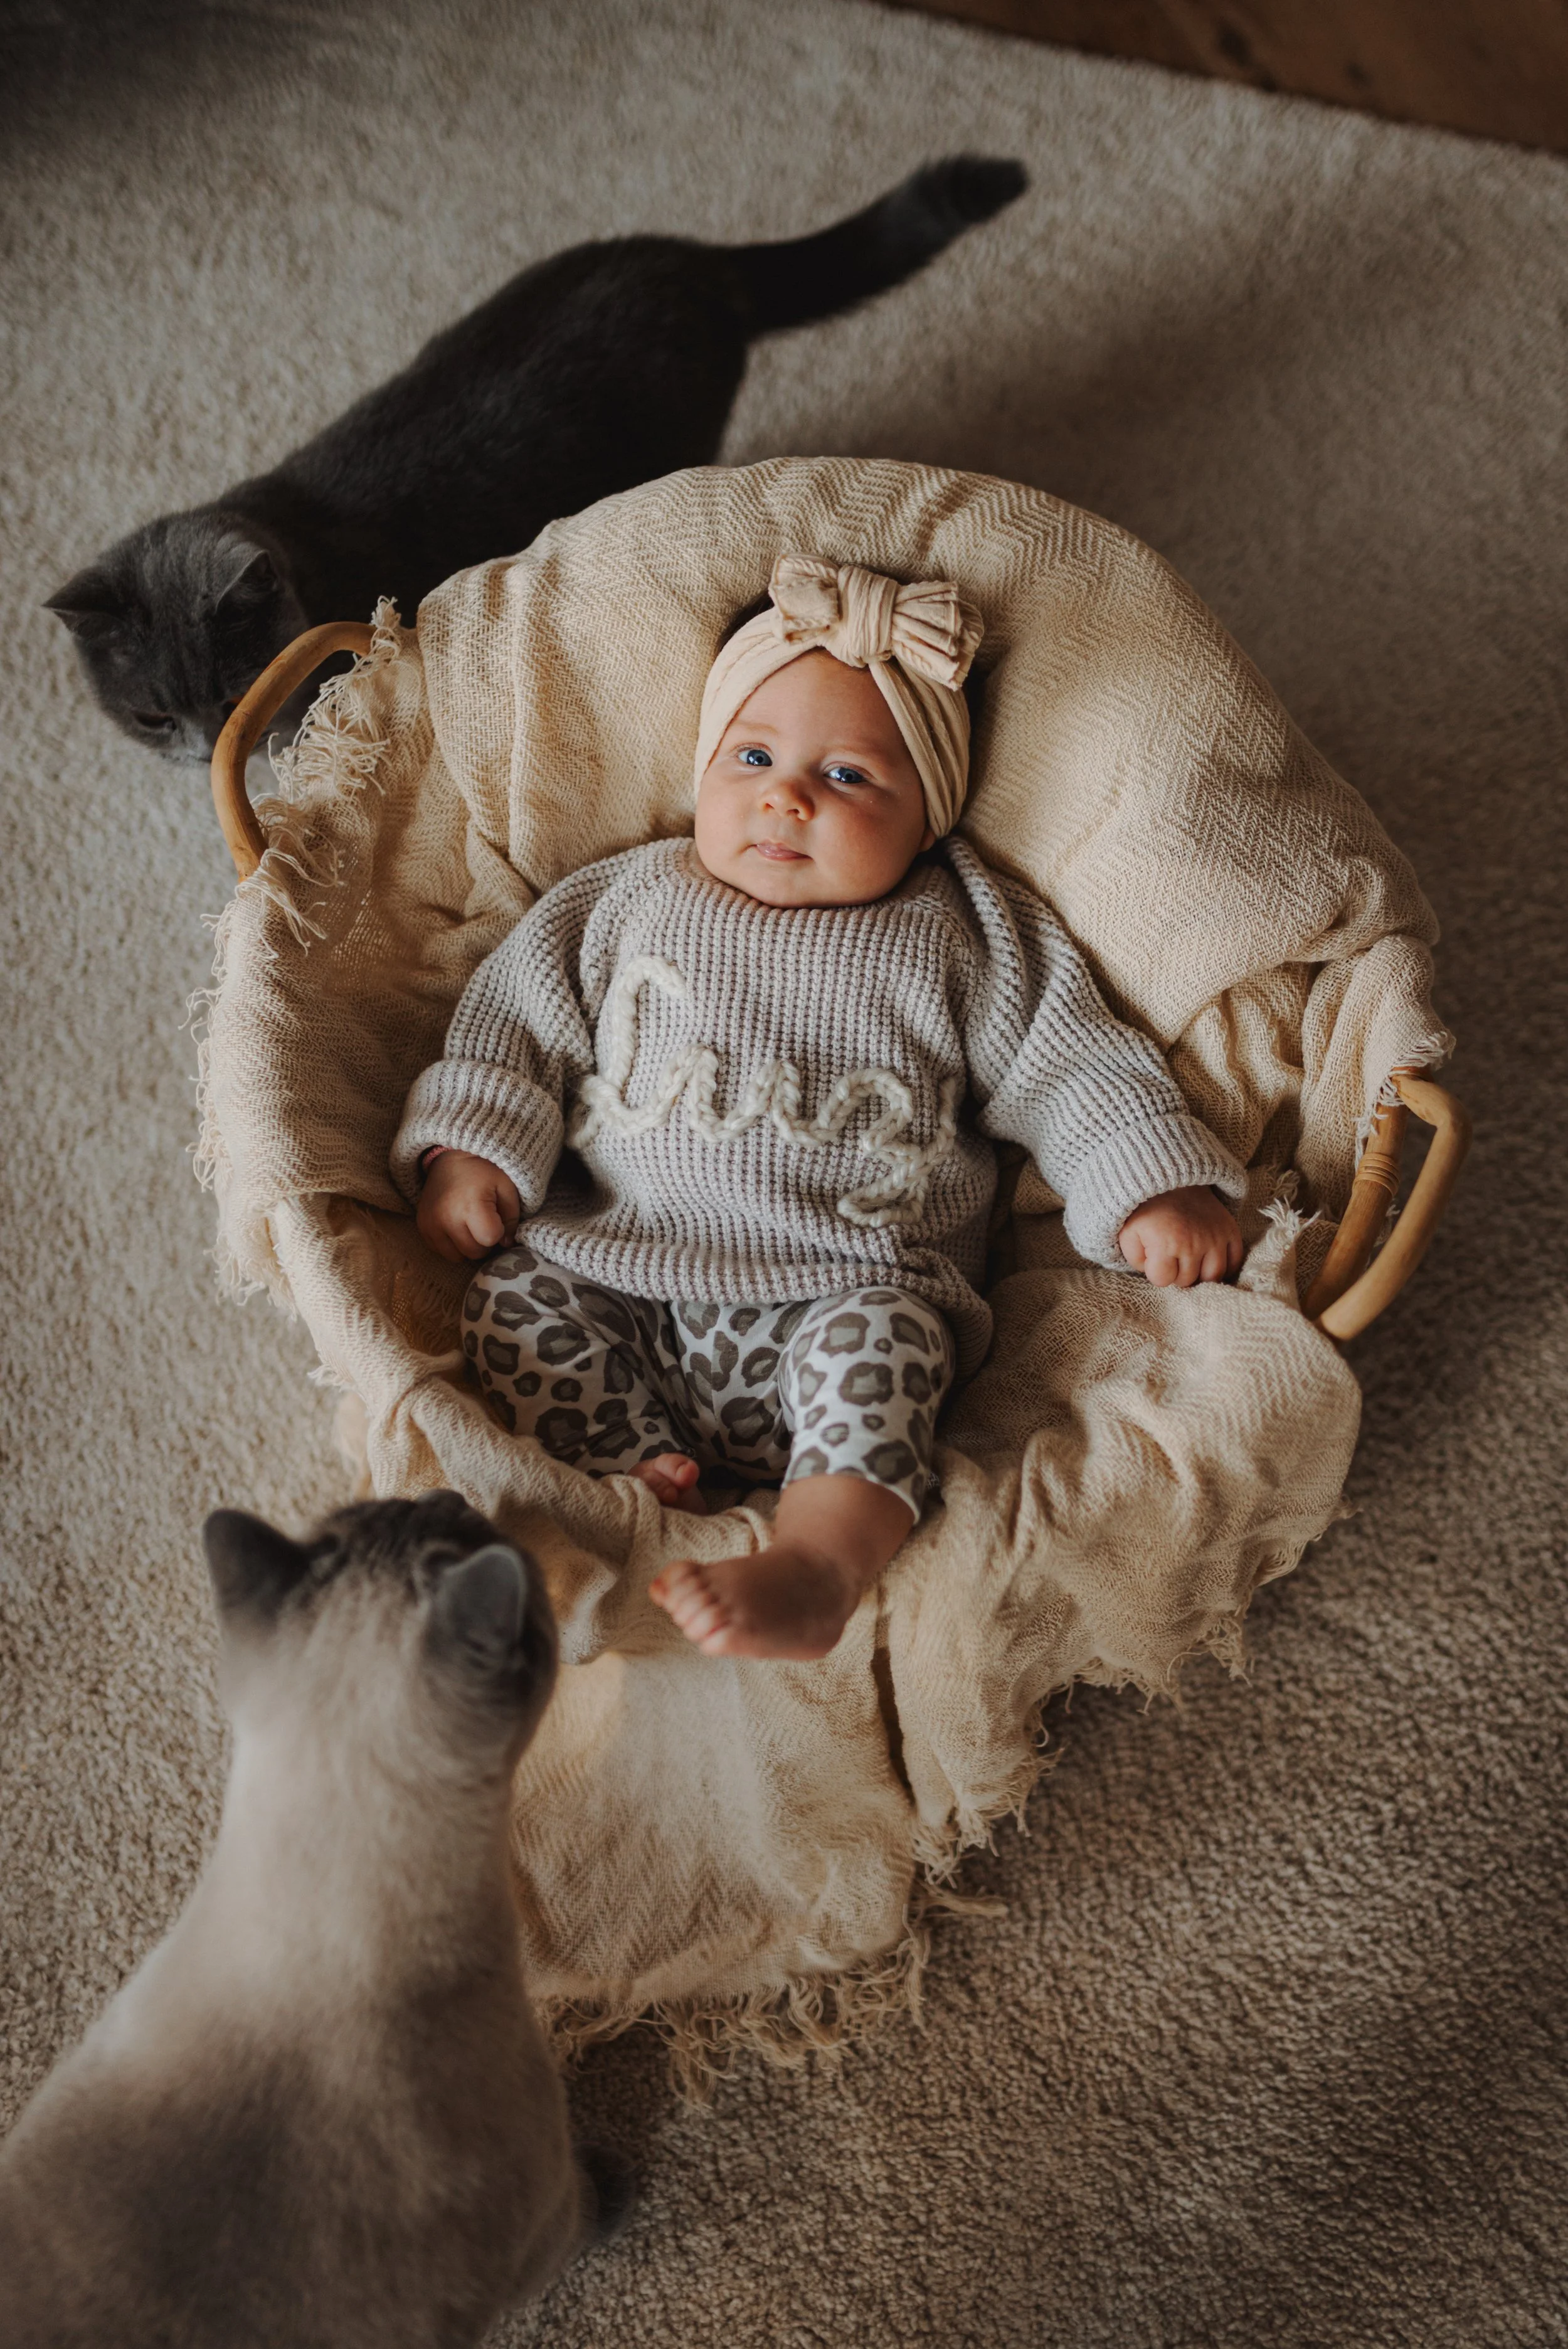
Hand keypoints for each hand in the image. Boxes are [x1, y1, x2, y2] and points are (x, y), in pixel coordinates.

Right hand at [416, 1149, 521, 1262]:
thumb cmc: (483, 1171)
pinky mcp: (422, 1227)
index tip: (496, 1217)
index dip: (498, 1231)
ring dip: (467, 1246)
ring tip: (469, 1225)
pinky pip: (440, 1251)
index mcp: (470, 1206)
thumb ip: (511, 1218)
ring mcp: (431, 1224)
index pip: (490, 1239)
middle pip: (474, 1252)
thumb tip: (506, 1244)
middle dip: (483, 1241)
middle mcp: (446, 1218)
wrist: (450, 1158)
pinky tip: (456, 1225)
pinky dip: (451, 1244)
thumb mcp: (506, 1187)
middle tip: (483, 1221)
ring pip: (457, 1256)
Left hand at [1118, 1185, 1242, 1287]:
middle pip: (1187, 1281)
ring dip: (1199, 1272)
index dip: (1155, 1271)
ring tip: (1190, 1260)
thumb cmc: (1147, 1208)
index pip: (1162, 1280)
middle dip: (1176, 1272)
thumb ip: (1134, 1259)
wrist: (1173, 1176)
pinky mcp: (1230, 1231)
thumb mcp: (1129, 1231)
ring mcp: (1215, 1238)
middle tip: (1171, 1255)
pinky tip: (1210, 1260)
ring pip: (1213, 1277)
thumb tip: (1152, 1272)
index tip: (1154, 1256)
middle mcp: (1194, 1243)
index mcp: (1166, 1242)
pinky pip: (1235, 1262)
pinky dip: (1224, 1266)